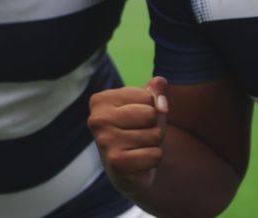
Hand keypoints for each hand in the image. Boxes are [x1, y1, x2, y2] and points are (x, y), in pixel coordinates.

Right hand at [88, 76, 169, 194]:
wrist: (129, 169)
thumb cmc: (138, 129)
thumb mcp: (146, 105)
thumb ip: (156, 89)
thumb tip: (159, 91)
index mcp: (101, 100)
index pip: (147, 96)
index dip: (151, 107)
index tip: (137, 117)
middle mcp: (97, 119)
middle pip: (150, 114)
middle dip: (154, 126)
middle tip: (140, 133)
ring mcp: (105, 142)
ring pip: (155, 135)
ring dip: (154, 143)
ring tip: (140, 147)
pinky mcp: (116, 163)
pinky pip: (155, 155)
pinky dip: (154, 159)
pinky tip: (140, 161)